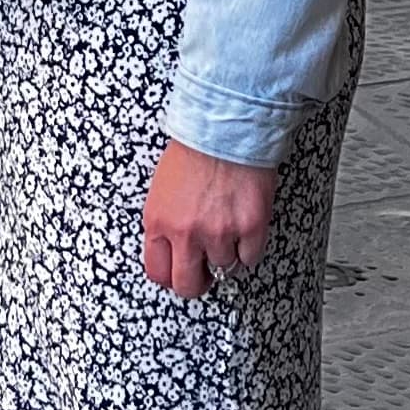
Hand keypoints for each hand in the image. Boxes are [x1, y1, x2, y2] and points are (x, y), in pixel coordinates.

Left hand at [142, 137, 276, 298]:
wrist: (227, 124)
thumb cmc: (195, 148)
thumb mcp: (162, 187)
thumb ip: (165, 222)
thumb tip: (173, 251)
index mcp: (158, 221)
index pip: (158, 272)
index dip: (171, 278)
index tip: (181, 274)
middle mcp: (186, 232)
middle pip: (188, 285)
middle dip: (198, 281)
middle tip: (207, 271)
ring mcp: (219, 232)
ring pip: (224, 269)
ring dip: (228, 254)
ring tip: (230, 226)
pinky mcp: (250, 228)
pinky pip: (251, 259)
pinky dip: (250, 248)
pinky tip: (246, 226)